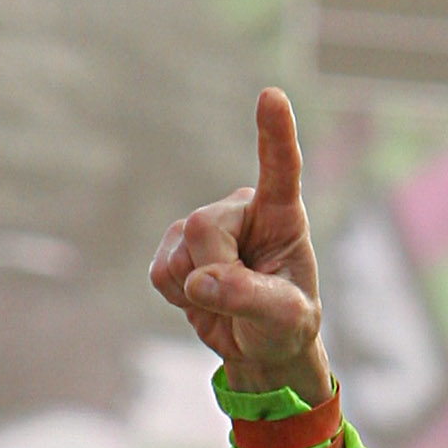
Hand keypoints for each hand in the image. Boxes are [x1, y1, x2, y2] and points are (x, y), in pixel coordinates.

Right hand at [150, 88, 330, 402]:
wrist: (260, 349)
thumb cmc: (285, 327)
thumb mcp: (286, 321)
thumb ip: (249, 297)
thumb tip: (199, 280)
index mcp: (282, 215)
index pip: (280, 169)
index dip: (274, 134)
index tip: (272, 97)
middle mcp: (241, 209)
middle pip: (203, 227)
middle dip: (217, 275)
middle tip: (243, 303)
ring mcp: (204, 224)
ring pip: (180, 254)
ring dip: (199, 293)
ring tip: (228, 301)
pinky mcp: (176, 247)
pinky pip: (161, 273)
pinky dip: (179, 297)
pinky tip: (202, 299)